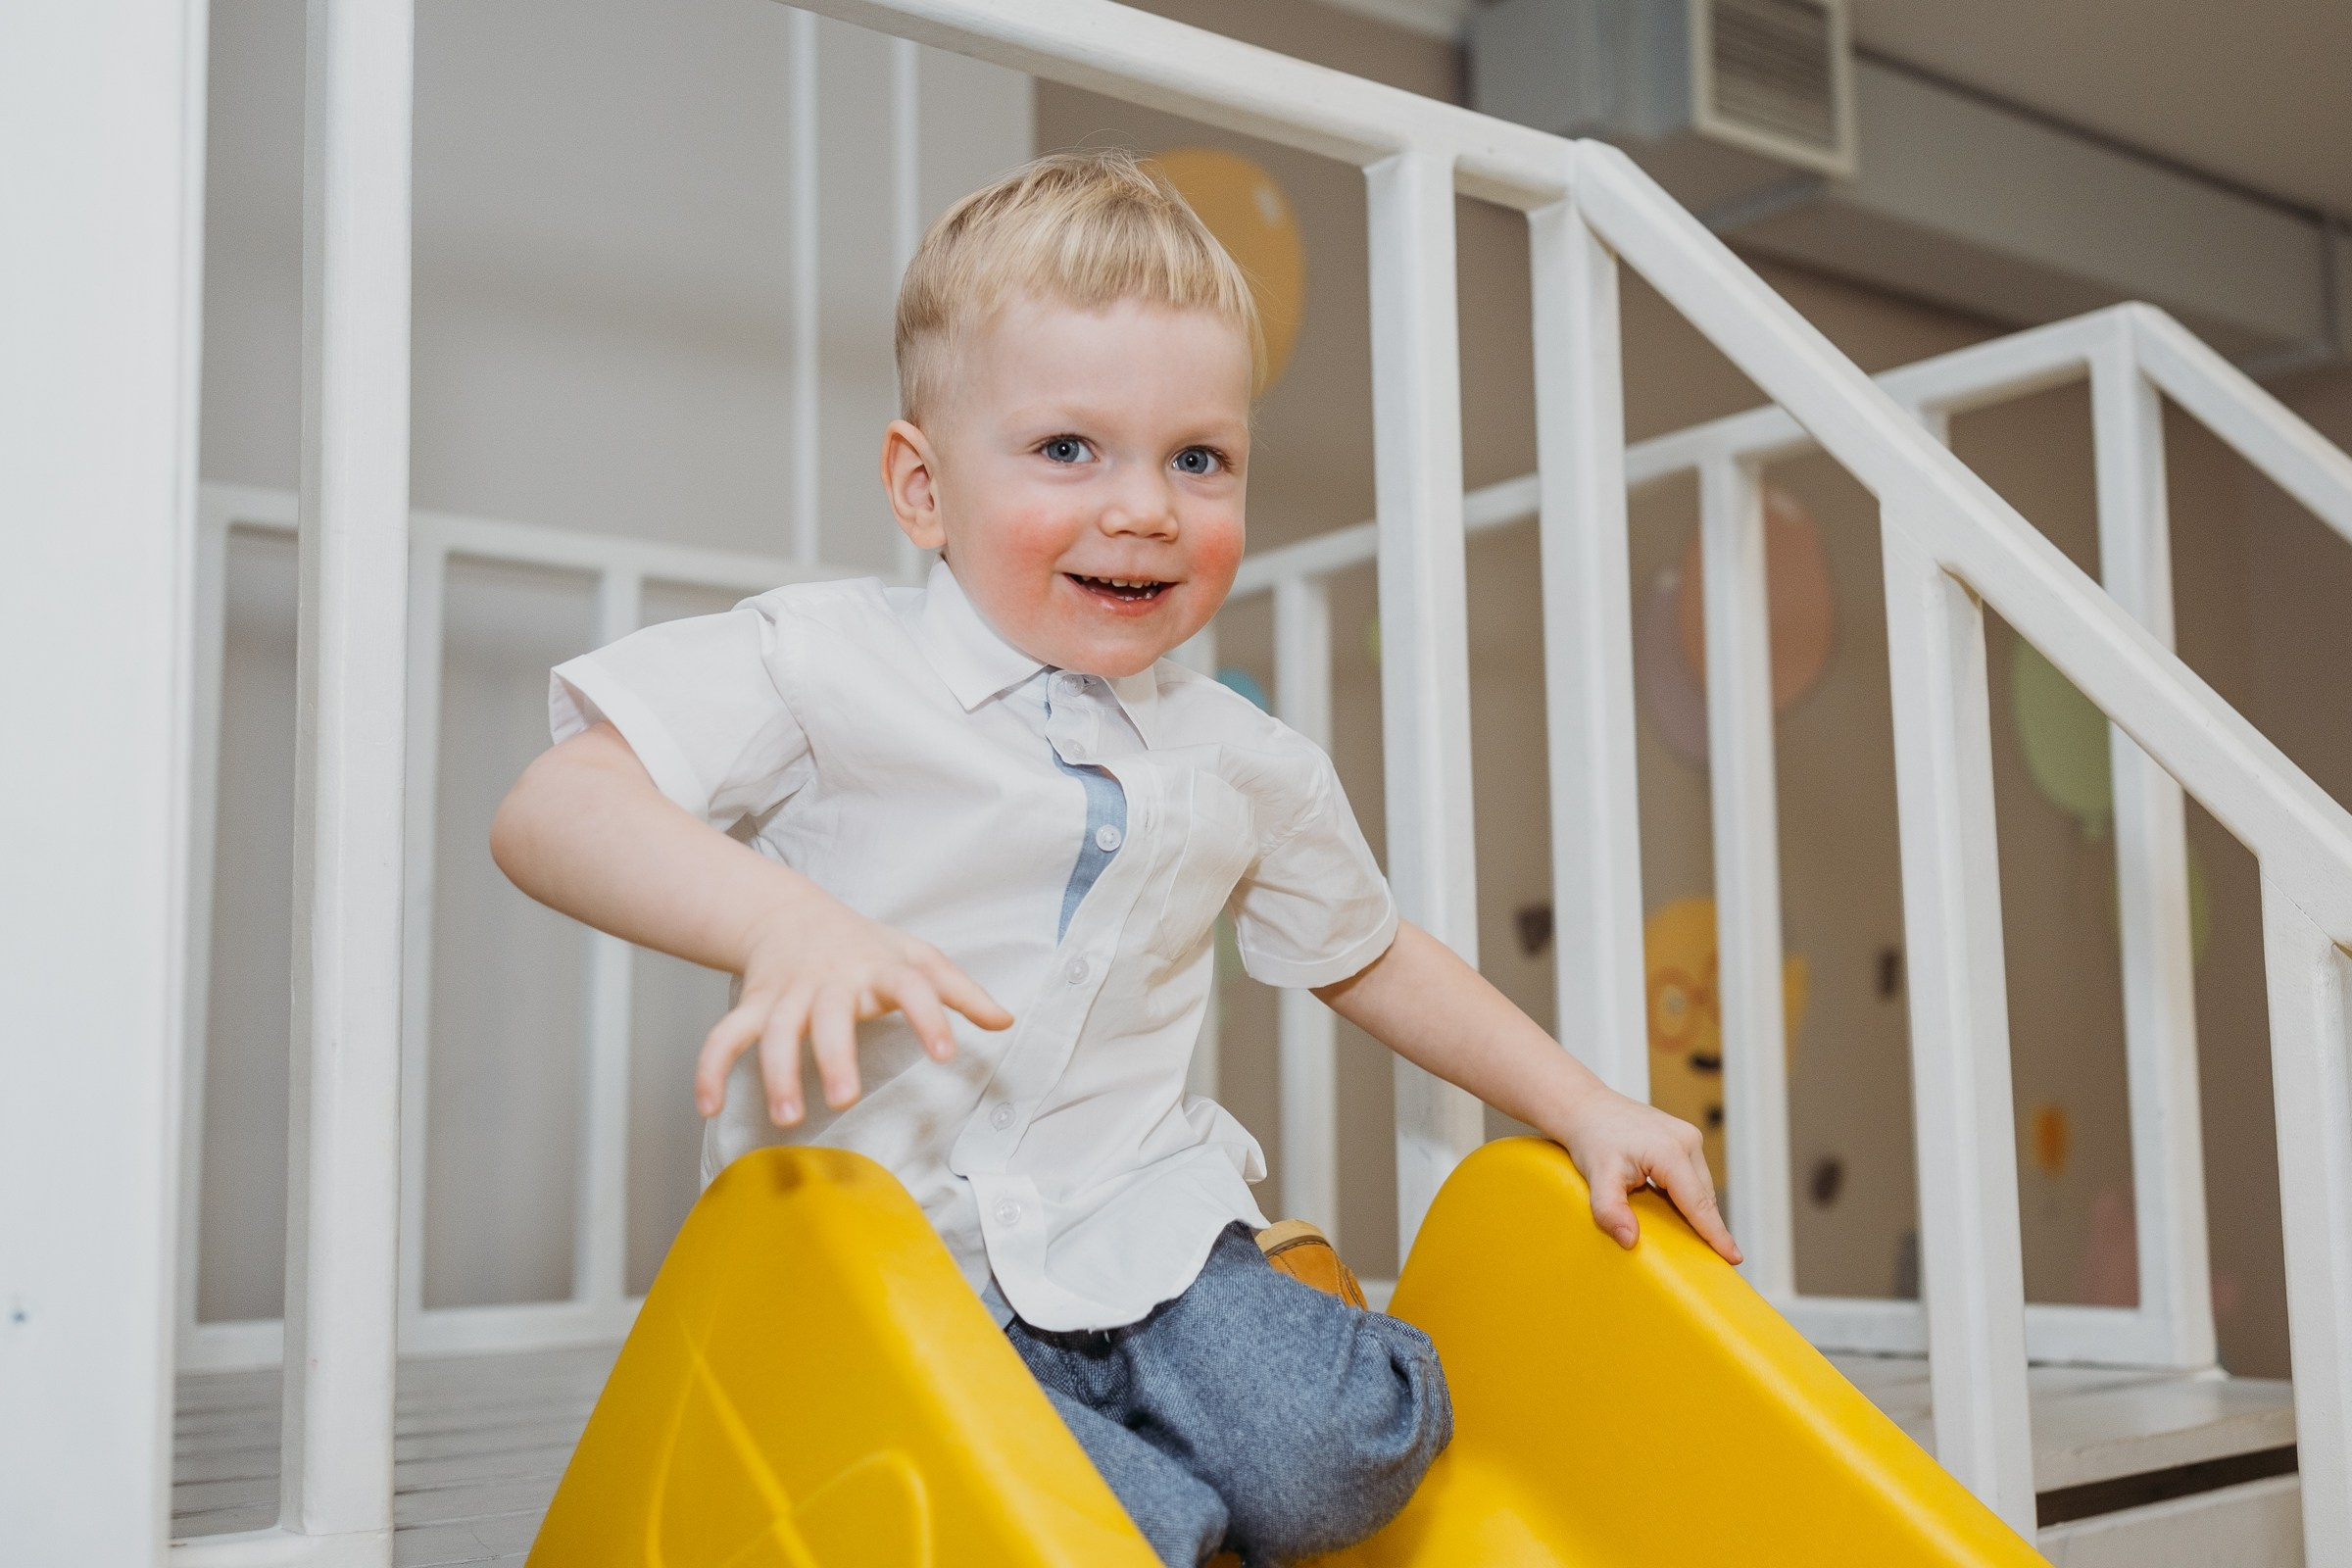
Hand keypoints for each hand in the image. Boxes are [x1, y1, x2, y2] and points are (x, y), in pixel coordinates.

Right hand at [694, 890, 1012, 1126]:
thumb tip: (1006, 1022)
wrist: (790, 913)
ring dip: (777, 1072)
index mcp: (879, 968)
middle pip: (830, 1015)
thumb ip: (960, 991)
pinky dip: (711, 1068)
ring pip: (775, 1030)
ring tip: (787, 1116)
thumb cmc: (865, 945)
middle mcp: (831, 980)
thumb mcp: (917, 957)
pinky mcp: (753, 1006)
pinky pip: (725, 1036)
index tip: (948, 1054)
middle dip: (835, 1055)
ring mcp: (787, 993)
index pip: (911, 987)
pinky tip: (709, 1107)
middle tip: (846, 1097)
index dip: (930, 1017)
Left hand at [1555, 1089, 1741, 1264]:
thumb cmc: (1592, 1139)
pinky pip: (1692, 1175)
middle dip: (1708, 1226)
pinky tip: (1679, 1210)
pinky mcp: (1683, 1137)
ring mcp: (1687, 1136)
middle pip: (1703, 1195)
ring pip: (1700, 1185)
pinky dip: (1688, 1195)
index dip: (1716, 1233)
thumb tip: (1629, 1240)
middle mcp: (1686, 1140)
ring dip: (1696, 1209)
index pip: (1698, 1203)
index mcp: (1670, 1151)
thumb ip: (1609, 1210)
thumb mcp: (1596, 1177)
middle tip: (1713, 1260)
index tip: (1734, 1258)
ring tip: (1696, 1239)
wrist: (1587, 1108)